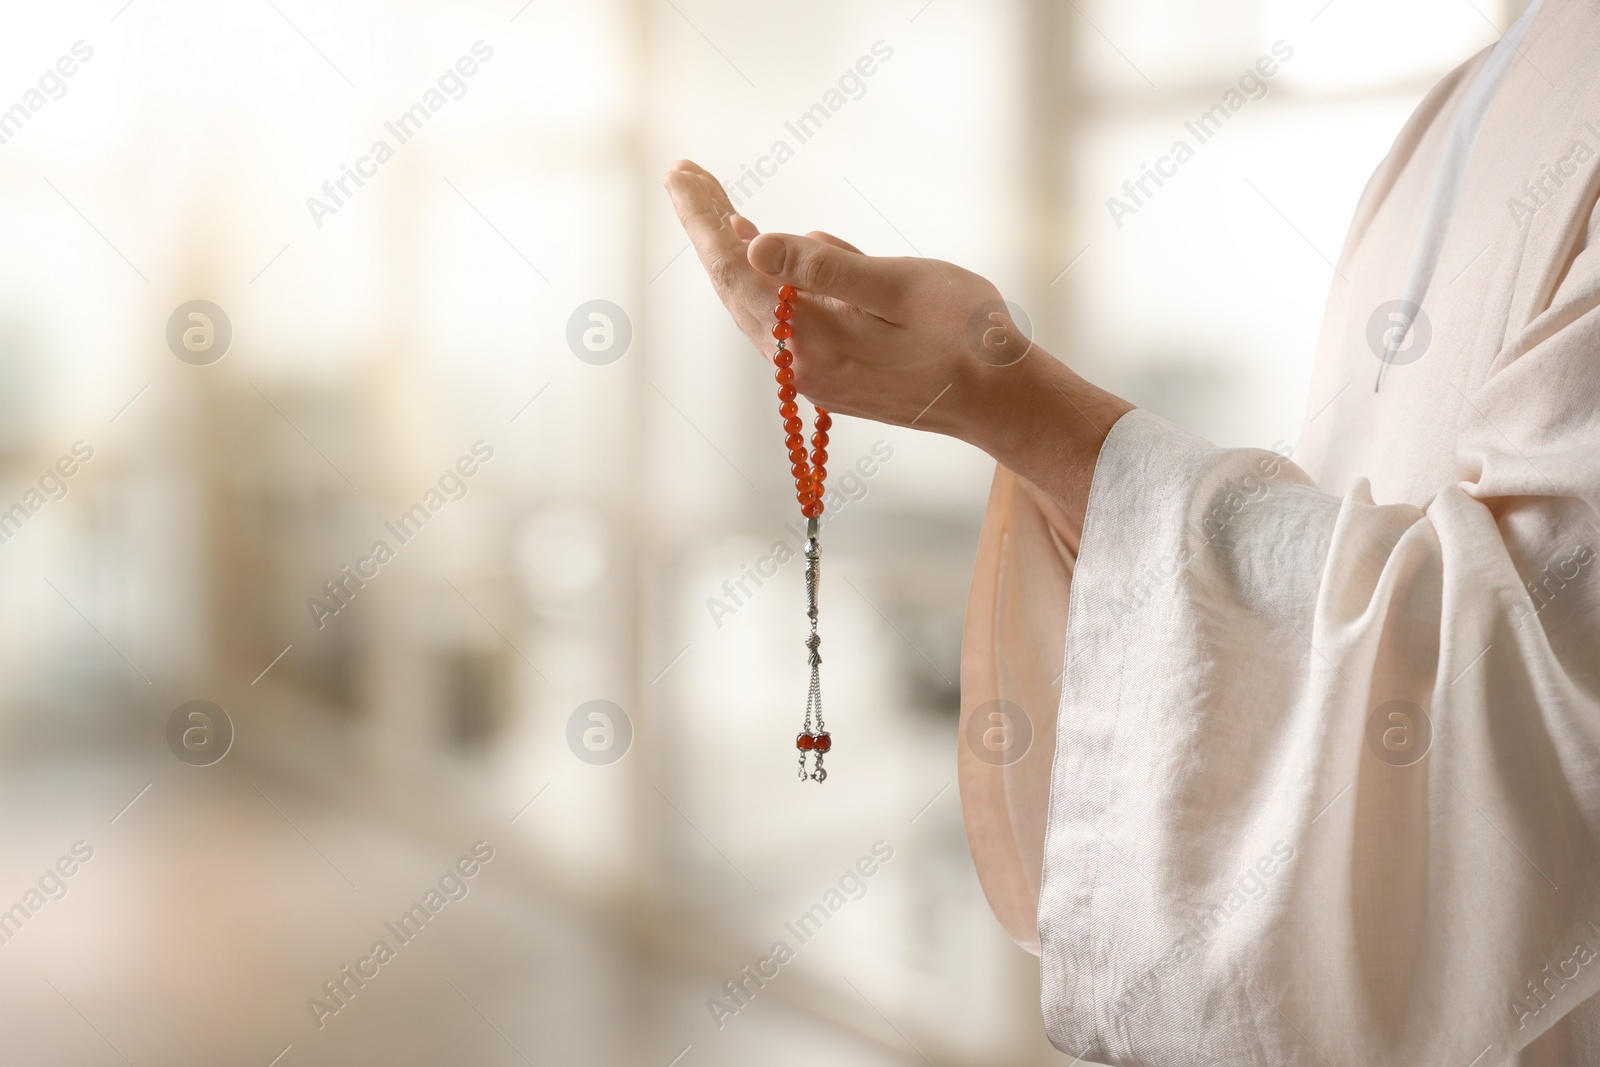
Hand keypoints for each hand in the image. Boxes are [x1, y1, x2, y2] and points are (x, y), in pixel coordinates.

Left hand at [661, 159, 1130, 524]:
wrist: (1004, 405)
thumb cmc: (970, 338)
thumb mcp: (903, 286)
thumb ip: (829, 267)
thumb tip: (757, 244)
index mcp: (813, 340)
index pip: (736, 269)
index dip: (704, 218)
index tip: (681, 172)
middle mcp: (801, 366)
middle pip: (735, 289)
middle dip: (709, 229)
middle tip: (686, 174)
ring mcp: (815, 377)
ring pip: (756, 307)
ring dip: (735, 256)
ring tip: (715, 207)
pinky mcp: (833, 378)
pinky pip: (783, 322)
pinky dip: (766, 283)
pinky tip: (766, 253)